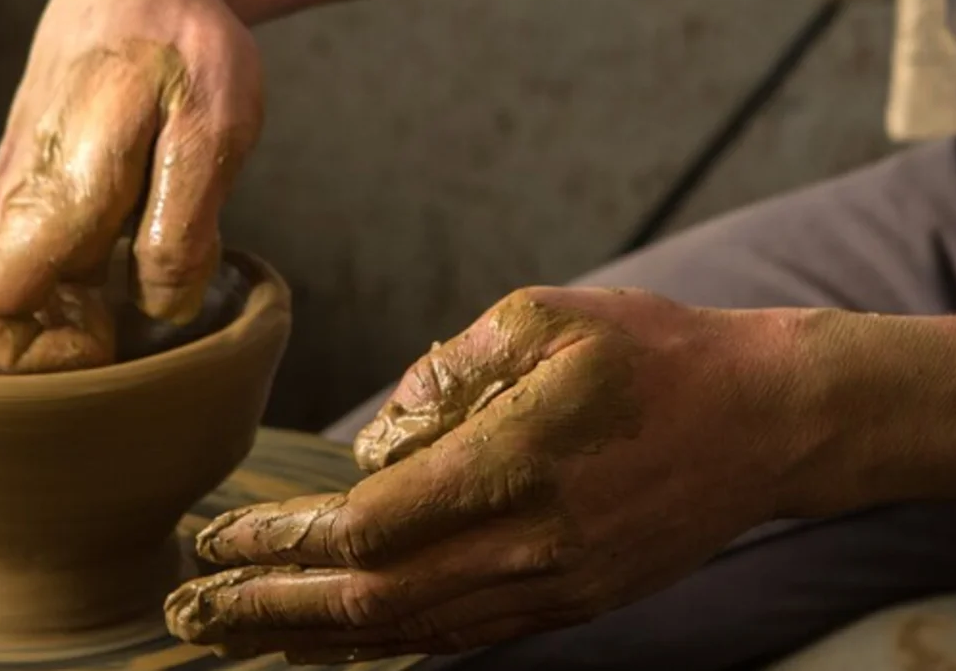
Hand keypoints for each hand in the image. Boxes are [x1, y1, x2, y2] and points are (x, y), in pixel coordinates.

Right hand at [0, 0, 263, 371]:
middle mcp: (15, 201)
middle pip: (15, 314)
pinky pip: (52, 246)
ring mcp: (19, 187)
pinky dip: (99, 252)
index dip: (34, 358)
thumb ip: (181, 234)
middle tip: (158, 282)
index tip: (103, 336)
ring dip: (97, 287)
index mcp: (49, 201)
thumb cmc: (180, 45)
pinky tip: (148, 209)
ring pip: (39, 281)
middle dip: (84, 326)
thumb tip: (157, 309)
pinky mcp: (35, 175)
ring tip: (161, 229)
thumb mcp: (210, 136)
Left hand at [164, 287, 841, 662]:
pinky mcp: (569, 604)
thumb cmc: (655, 353)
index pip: (367, 530)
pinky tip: (329, 644)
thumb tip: (371, 447)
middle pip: (370, 603)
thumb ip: (444, 374)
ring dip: (310, 642)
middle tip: (186, 620)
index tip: (212, 542)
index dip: (279, 544)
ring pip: (407, 636)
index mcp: (515, 468)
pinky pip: (456, 637)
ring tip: (232, 641)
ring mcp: (552, 589)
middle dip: (268, 612)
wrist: (769, 421)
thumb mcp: (544, 317)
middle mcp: (529, 548)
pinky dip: (380, 646)